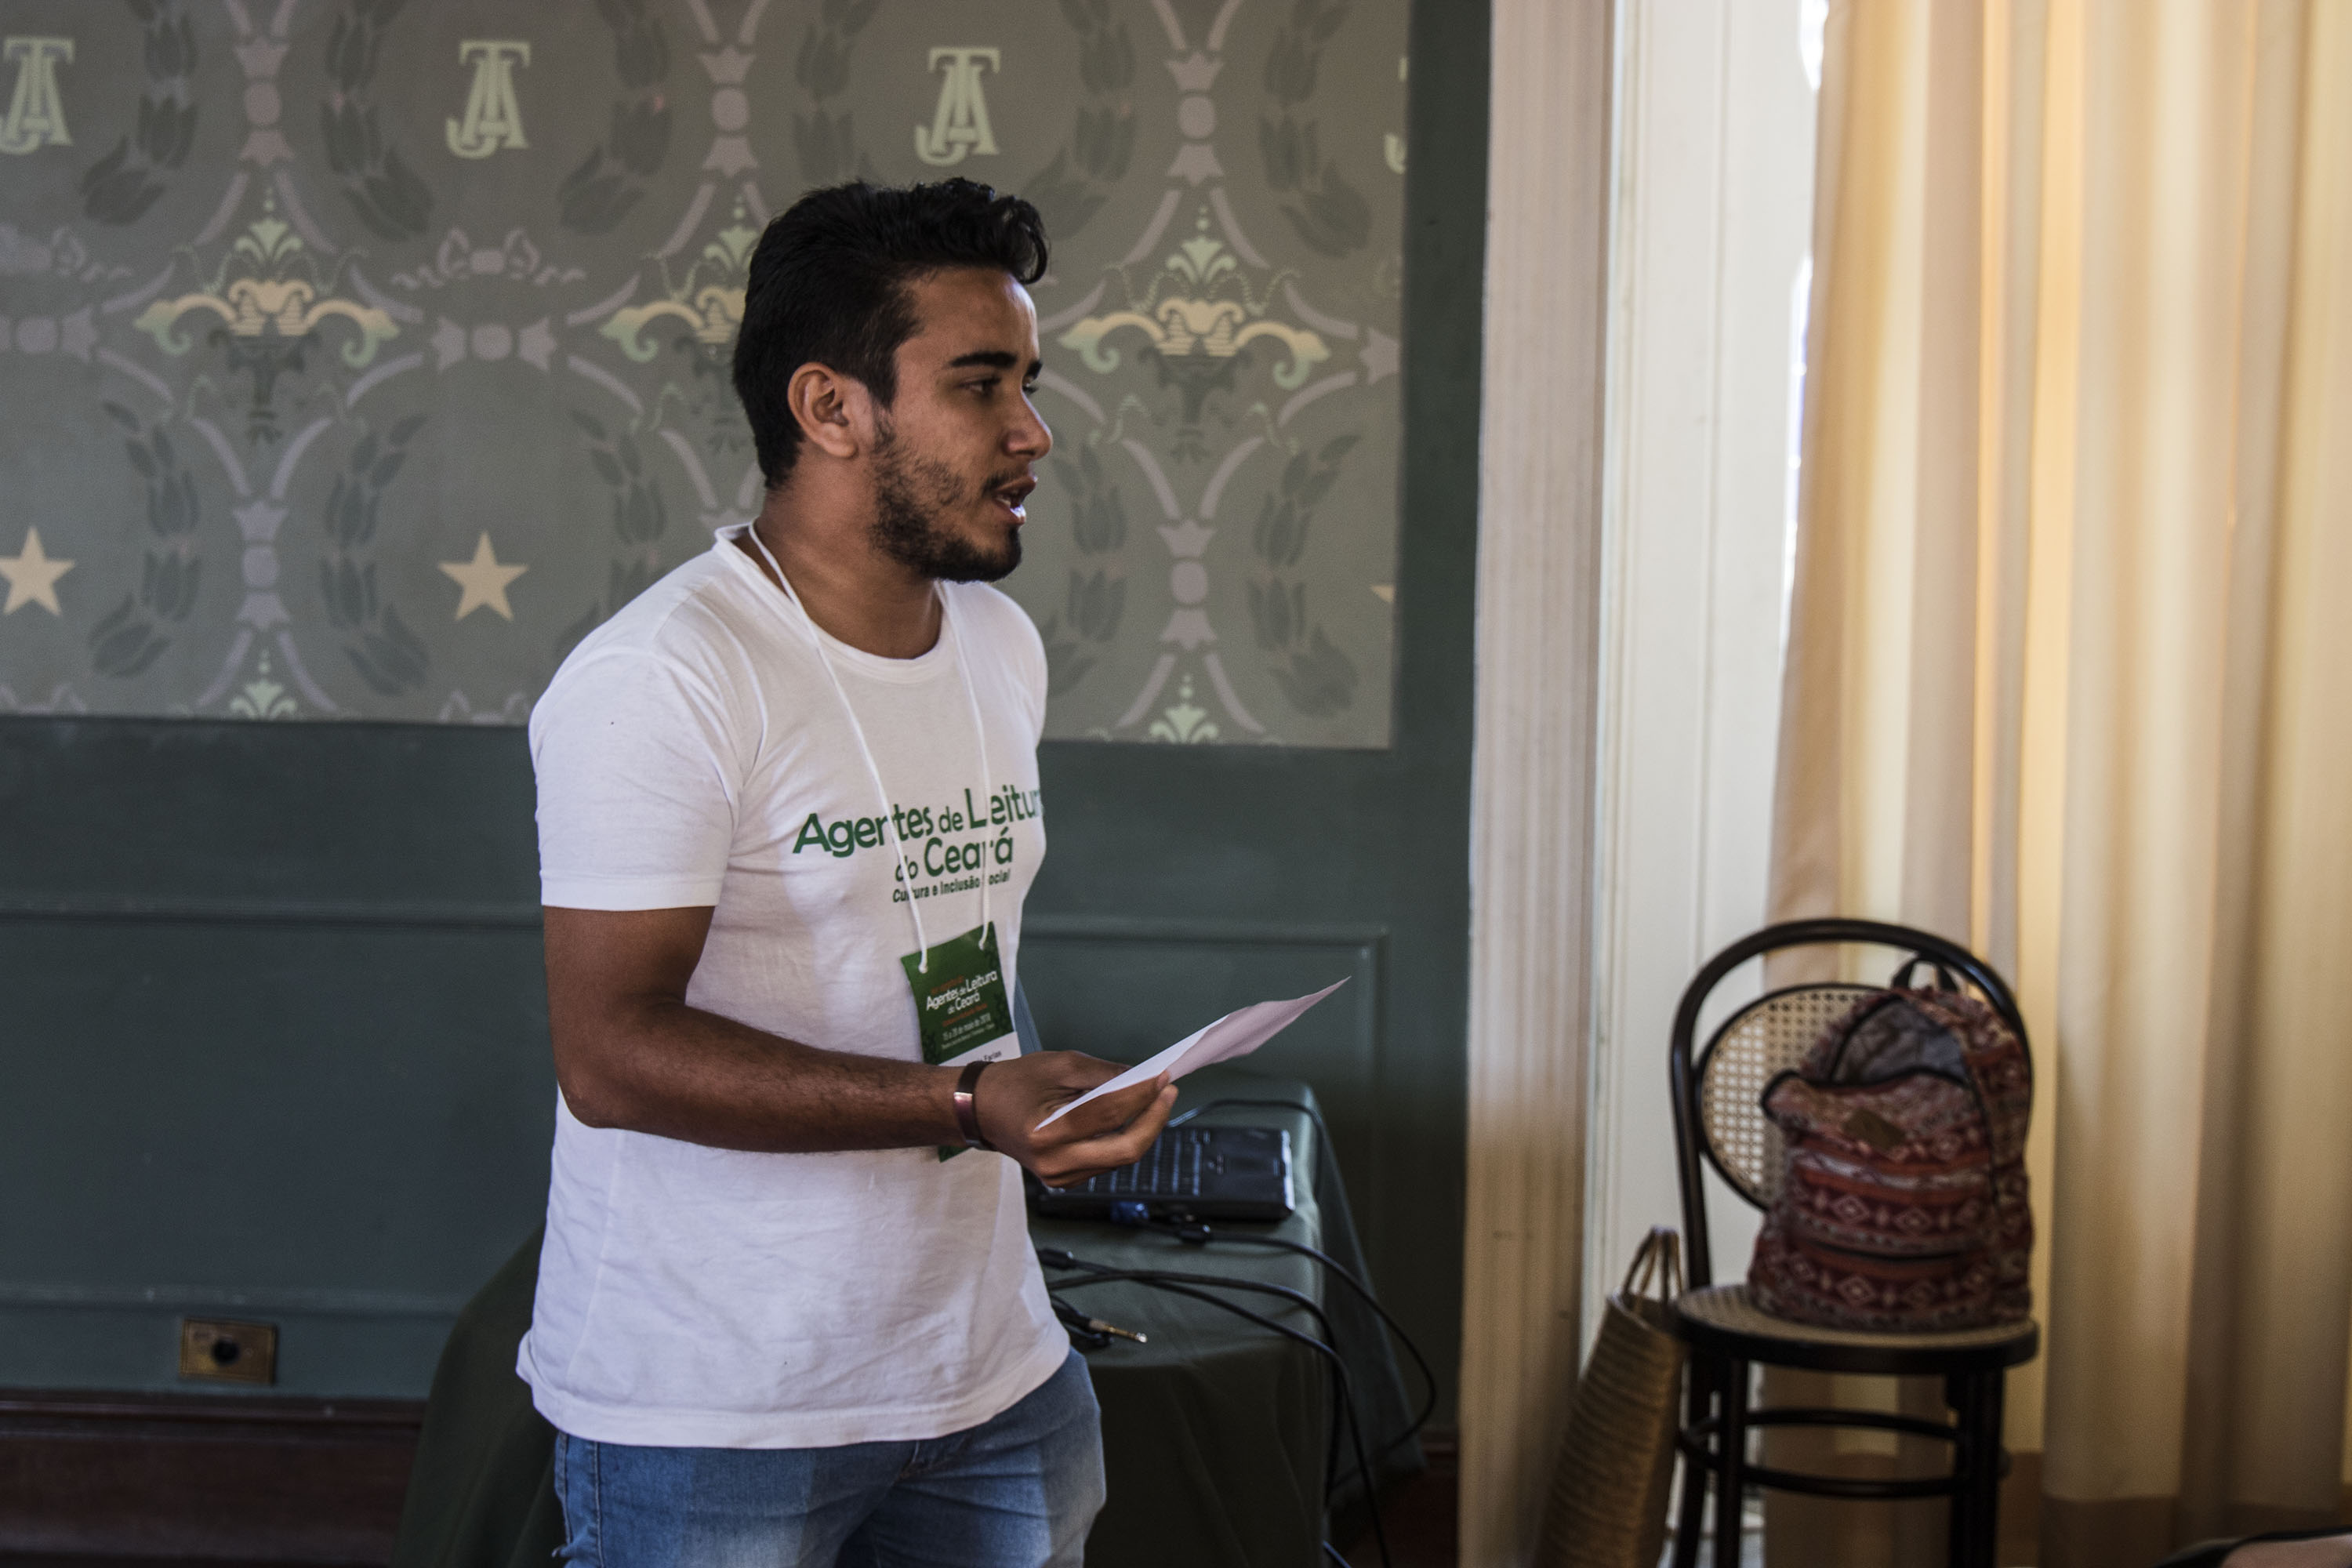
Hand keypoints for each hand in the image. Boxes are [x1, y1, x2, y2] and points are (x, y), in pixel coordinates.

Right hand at [974, 1052, 1178, 1187]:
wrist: (980, 1111)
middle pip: (1126, 1149)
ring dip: (1142, 1128)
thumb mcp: (1059, 1065)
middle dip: (1155, 1120)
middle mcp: (1055, 1162)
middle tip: (1169, 1092)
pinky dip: (1122, 1138)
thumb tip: (1142, 1078)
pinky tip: (1128, 1117)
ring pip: (1120, 1157)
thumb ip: (1103, 1073)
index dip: (1143, 1095)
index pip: (1110, 1113)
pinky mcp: (1064, 1181)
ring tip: (1153, 1099)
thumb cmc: (1016, 1082)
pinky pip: (1106, 1161)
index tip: (1164, 1076)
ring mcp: (1060, 1177)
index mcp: (1048, 1131)